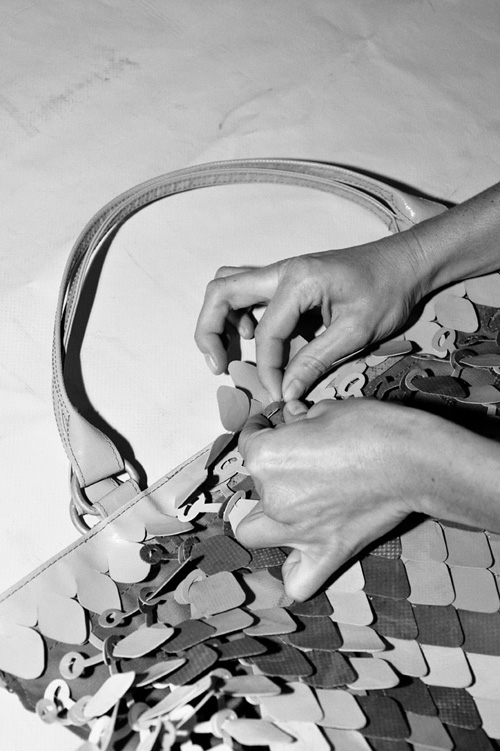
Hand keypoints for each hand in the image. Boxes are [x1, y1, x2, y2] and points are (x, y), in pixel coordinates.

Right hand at [195, 232, 425, 400]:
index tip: (278, 394)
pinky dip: (239, 312)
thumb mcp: (355, 333)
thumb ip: (315, 362)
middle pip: (221, 292)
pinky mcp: (289, 279)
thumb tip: (285, 393)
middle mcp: (282, 271)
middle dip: (209, 331)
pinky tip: (253, 336)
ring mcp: (283, 272)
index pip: (266, 333)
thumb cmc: (387, 292)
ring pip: (229, 285)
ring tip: (230, 352)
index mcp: (298, 281)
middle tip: (218, 366)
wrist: (406, 264)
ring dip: (220, 317)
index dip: (267, 370)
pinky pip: (248, 290)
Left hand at [235, 396, 499, 600]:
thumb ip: (299, 421)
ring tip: (290, 506)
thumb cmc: (370, 427)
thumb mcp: (326, 409)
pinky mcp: (326, 554)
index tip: (273, 425)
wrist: (411, 459)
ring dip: (265, 520)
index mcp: (266, 458)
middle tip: (295, 462)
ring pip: (253, 534)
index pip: (248, 441)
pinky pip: (297, 582)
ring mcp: (296, 531)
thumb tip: (292, 420)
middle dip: (267, 473)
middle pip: (252, 486)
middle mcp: (272, 498)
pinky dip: (295, 575)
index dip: (260, 429)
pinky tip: (302, 559)